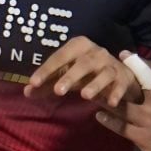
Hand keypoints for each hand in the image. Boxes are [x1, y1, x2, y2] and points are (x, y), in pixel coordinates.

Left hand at [24, 36, 141, 108]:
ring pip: (104, 73)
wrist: (118, 73)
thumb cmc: (85, 73)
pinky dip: (116, 93)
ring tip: (85, 96)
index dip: (46, 70)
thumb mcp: (65, 75)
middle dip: (70, 76)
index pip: (59, 57)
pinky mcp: (123, 78)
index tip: (33, 82)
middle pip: (83, 63)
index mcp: (78, 46)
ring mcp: (111, 64)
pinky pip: (120, 85)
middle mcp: (96, 52)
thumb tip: (27, 91)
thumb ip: (47, 83)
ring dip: (95, 84)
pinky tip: (111, 103)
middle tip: (57, 91)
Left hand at [95, 53, 150, 150]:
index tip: (125, 54)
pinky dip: (110, 122)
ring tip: (93, 93)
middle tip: (105, 66)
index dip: (138, 64)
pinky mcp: (142, 137)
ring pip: (124, 107)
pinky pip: (122, 128)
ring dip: (108, 100)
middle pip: (136, 87)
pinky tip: (99, 116)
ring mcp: (149, 122)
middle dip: (120, 76)